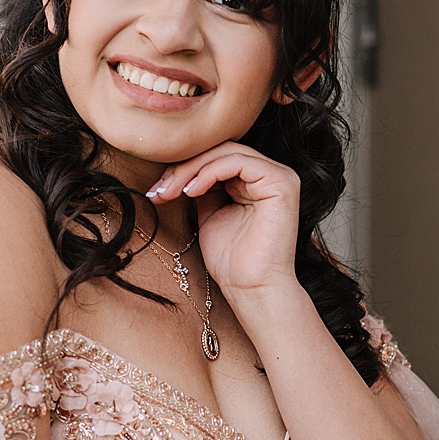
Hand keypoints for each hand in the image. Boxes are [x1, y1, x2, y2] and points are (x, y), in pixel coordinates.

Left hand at [148, 142, 300, 297]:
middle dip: (184, 167)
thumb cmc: (233, 261)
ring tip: (171, 192)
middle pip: (221, 150)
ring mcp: (280, 177)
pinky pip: (238, 162)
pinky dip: (209, 172)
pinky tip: (191, 191)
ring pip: (227, 152)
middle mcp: (273, 175)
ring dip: (191, 169)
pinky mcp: (281, 183)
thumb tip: (181, 167)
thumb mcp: (210, 214)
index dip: (185, 167)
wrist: (251, 289)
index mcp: (258, 181)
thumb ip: (203, 187)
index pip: (219, 157)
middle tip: (159, 190)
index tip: (157, 190)